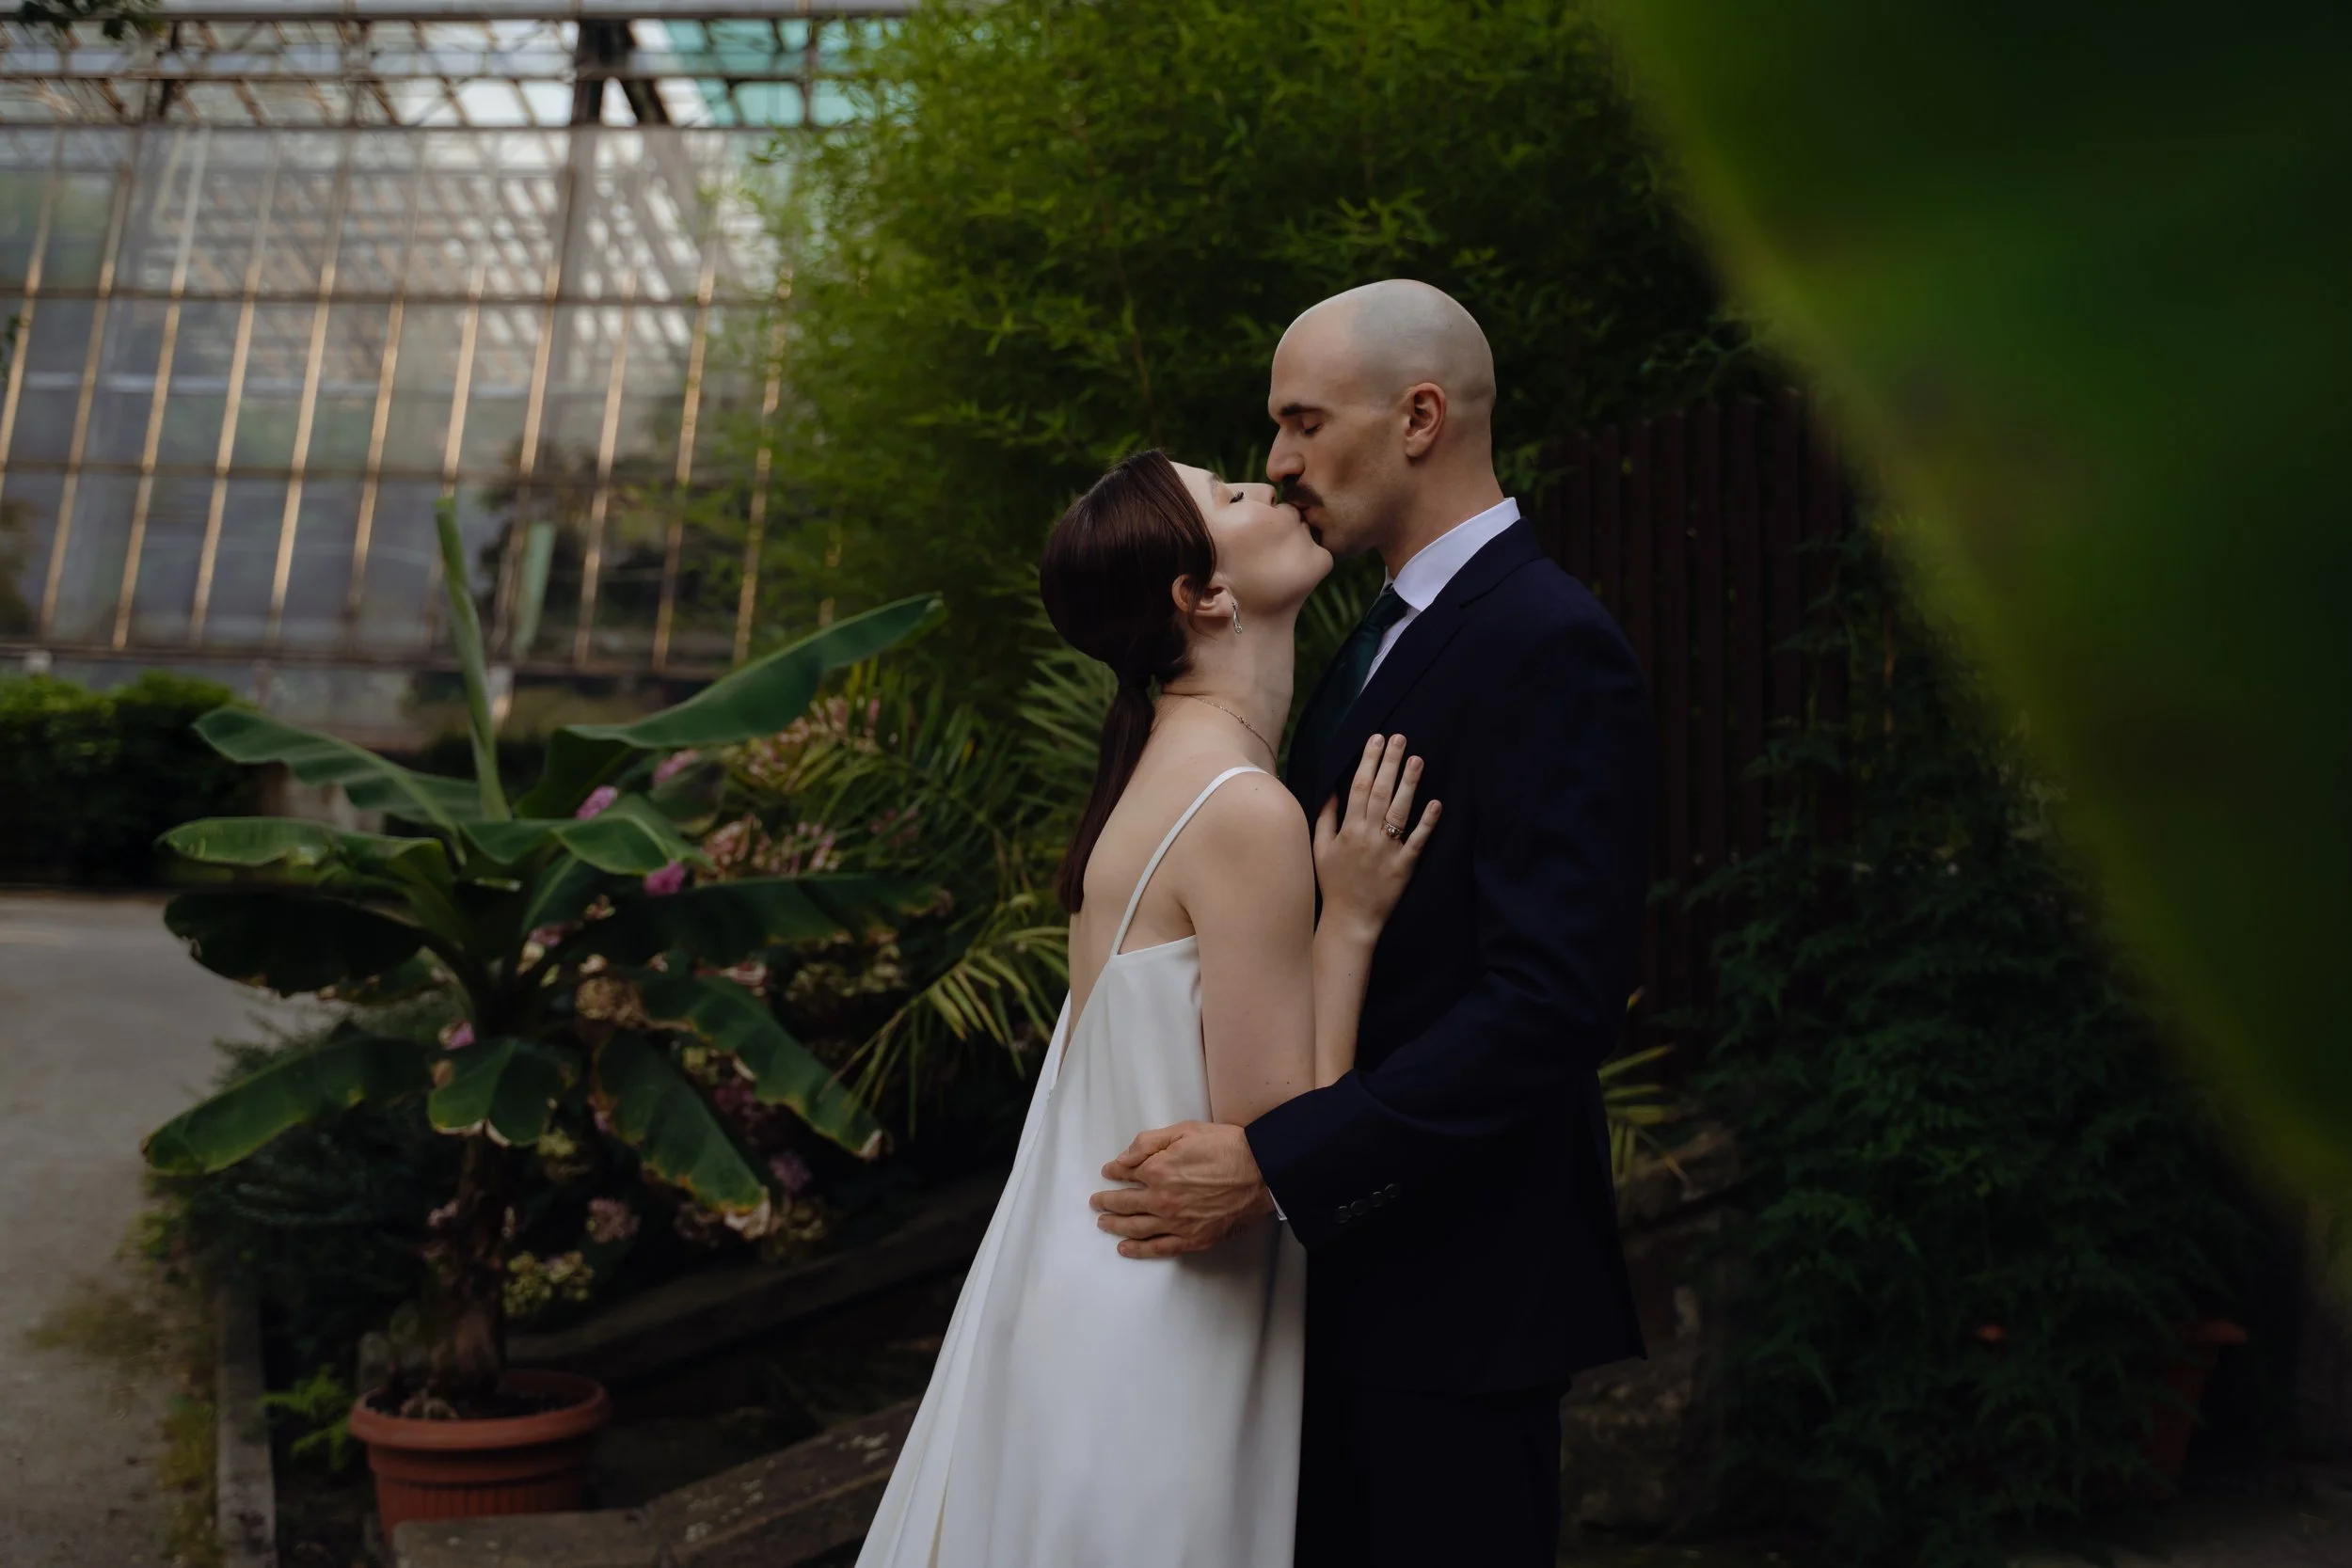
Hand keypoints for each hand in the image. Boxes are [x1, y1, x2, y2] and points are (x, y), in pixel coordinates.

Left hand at [1091, 1121, 1274, 1258]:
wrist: (1262, 1173)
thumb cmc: (1227, 1147)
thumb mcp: (1185, 1131)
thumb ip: (1148, 1143)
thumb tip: (1121, 1160)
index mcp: (1158, 1171)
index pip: (1125, 1174)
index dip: (1114, 1173)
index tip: (1108, 1173)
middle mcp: (1161, 1200)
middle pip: (1125, 1204)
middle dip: (1107, 1202)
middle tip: (1096, 1203)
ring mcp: (1176, 1223)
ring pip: (1136, 1228)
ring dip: (1115, 1226)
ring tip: (1103, 1224)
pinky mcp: (1193, 1239)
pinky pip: (1159, 1248)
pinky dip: (1138, 1250)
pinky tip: (1125, 1248)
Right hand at [1314, 733, 1440, 938]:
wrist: (1350, 920)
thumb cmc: (1334, 884)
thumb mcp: (1320, 848)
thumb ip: (1325, 818)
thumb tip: (1331, 790)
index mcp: (1348, 829)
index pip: (1358, 787)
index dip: (1368, 761)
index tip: (1376, 739)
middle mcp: (1368, 836)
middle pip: (1380, 792)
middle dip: (1390, 763)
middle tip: (1401, 738)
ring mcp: (1387, 850)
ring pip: (1399, 811)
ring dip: (1409, 784)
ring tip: (1418, 760)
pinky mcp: (1404, 866)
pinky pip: (1417, 841)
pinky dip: (1426, 822)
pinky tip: (1436, 803)